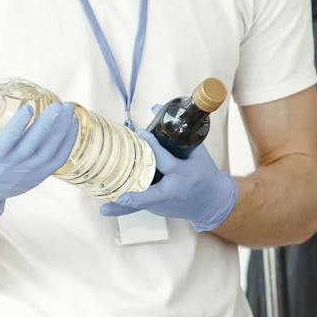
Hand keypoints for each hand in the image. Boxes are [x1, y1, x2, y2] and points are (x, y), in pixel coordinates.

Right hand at [0, 72, 76, 219]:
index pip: (6, 141)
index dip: (19, 125)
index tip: (31, 107)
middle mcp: (8, 167)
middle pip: (32, 146)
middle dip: (48, 125)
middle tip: (60, 105)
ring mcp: (25, 174)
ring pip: (48, 153)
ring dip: (62, 131)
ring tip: (68, 110)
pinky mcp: (37, 178)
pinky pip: (56, 160)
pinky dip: (66, 143)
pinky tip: (72, 125)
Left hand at [100, 130, 237, 232]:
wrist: (212, 201)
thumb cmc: (204, 172)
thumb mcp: (197, 152)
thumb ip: (177, 132)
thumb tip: (155, 107)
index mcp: (184, 173)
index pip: (166, 159)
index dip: (153, 145)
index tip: (140, 132)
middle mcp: (172, 190)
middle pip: (153, 193)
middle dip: (138, 194)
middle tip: (123, 195)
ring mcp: (164, 202)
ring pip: (142, 203)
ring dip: (123, 205)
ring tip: (104, 208)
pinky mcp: (158, 208)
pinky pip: (138, 207)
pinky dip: (122, 208)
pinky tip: (104, 209)